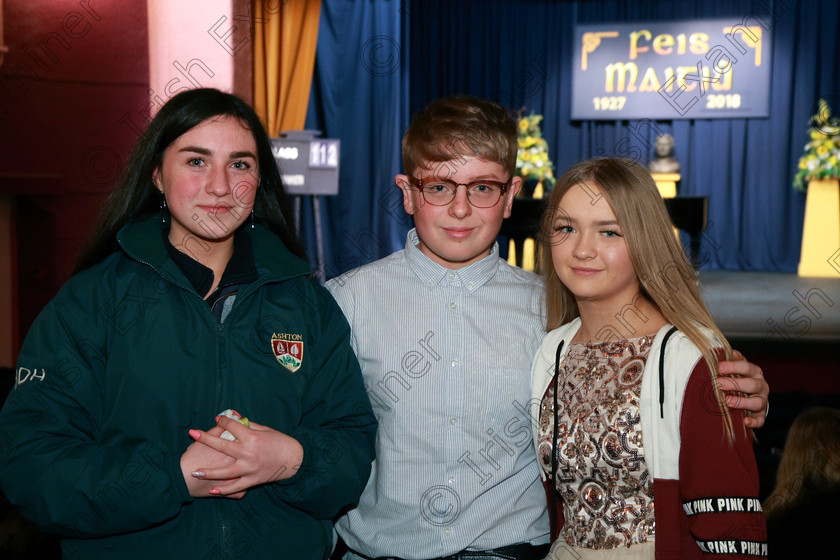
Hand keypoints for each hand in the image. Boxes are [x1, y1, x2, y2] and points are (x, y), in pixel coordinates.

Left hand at [188, 415, 303, 495]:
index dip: (223, 421)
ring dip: (208, 472)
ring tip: (194, 471)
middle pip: (222, 445)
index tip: (218, 419)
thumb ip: (247, 424)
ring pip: (225, 471)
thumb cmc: (280, 442)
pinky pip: (236, 487)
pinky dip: (224, 489)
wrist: (294, 460)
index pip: (232, 426)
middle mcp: (248, 453)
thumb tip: (233, 415)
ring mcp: (249, 468)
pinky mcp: (252, 480)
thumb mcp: (265, 429)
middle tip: (192, 434)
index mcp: (252, 437)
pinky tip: (212, 489)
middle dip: (205, 439)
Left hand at [717, 350, 769, 428]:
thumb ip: (734, 361)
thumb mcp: (738, 368)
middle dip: (735, 384)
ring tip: (727, 401)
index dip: (733, 366)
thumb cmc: (740, 379)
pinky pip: (760, 420)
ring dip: (742, 402)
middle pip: (752, 384)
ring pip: (757, 402)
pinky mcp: (761, 415)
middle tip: (719, 384)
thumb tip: (729, 352)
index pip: (746, 367)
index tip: (719, 367)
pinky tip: (745, 421)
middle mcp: (761, 386)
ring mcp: (762, 401)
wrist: (751, 395)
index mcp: (755, 372)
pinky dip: (754, 422)